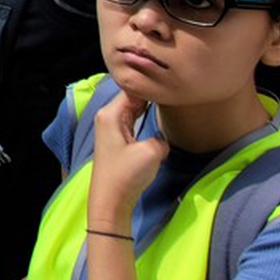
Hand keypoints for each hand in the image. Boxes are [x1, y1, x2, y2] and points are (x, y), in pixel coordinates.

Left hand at [88, 88, 165, 223]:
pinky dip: (143, 115)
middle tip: (171, 84)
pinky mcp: (117, 139)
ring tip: (166, 95)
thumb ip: (161, 137)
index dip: (150, 83)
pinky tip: (155, 112)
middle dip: (150, 91)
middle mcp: (108, 116)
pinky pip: (132, 119)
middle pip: (132, 95)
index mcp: (111, 114)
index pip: (133, 88)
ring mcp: (111, 127)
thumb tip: (161, 138)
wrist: (110, 200)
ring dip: (147, 103)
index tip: (168, 79)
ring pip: (133, 107)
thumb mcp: (152, 152)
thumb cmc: (126, 175)